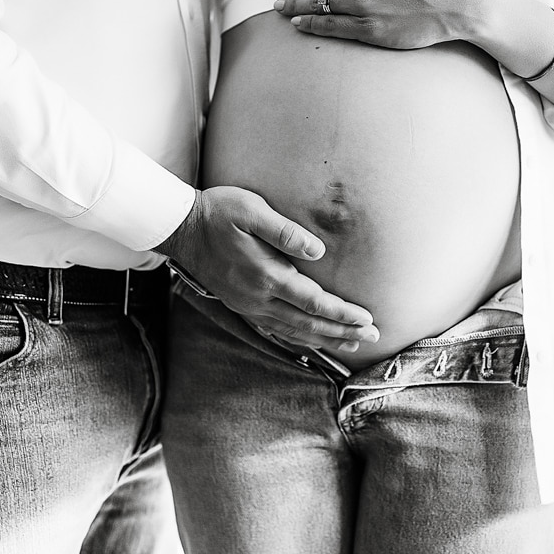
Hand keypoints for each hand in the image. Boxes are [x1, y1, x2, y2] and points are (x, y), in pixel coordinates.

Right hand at [155, 187, 378, 351]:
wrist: (181, 228)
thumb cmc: (218, 212)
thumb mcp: (251, 210)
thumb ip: (285, 232)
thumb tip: (317, 251)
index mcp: (266, 275)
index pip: (314, 302)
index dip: (343, 313)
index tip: (367, 318)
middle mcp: (258, 298)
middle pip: (308, 323)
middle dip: (342, 331)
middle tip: (373, 336)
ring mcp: (248, 305)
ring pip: (293, 331)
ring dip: (325, 338)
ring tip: (352, 342)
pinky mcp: (241, 305)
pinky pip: (276, 330)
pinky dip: (299, 338)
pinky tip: (311, 339)